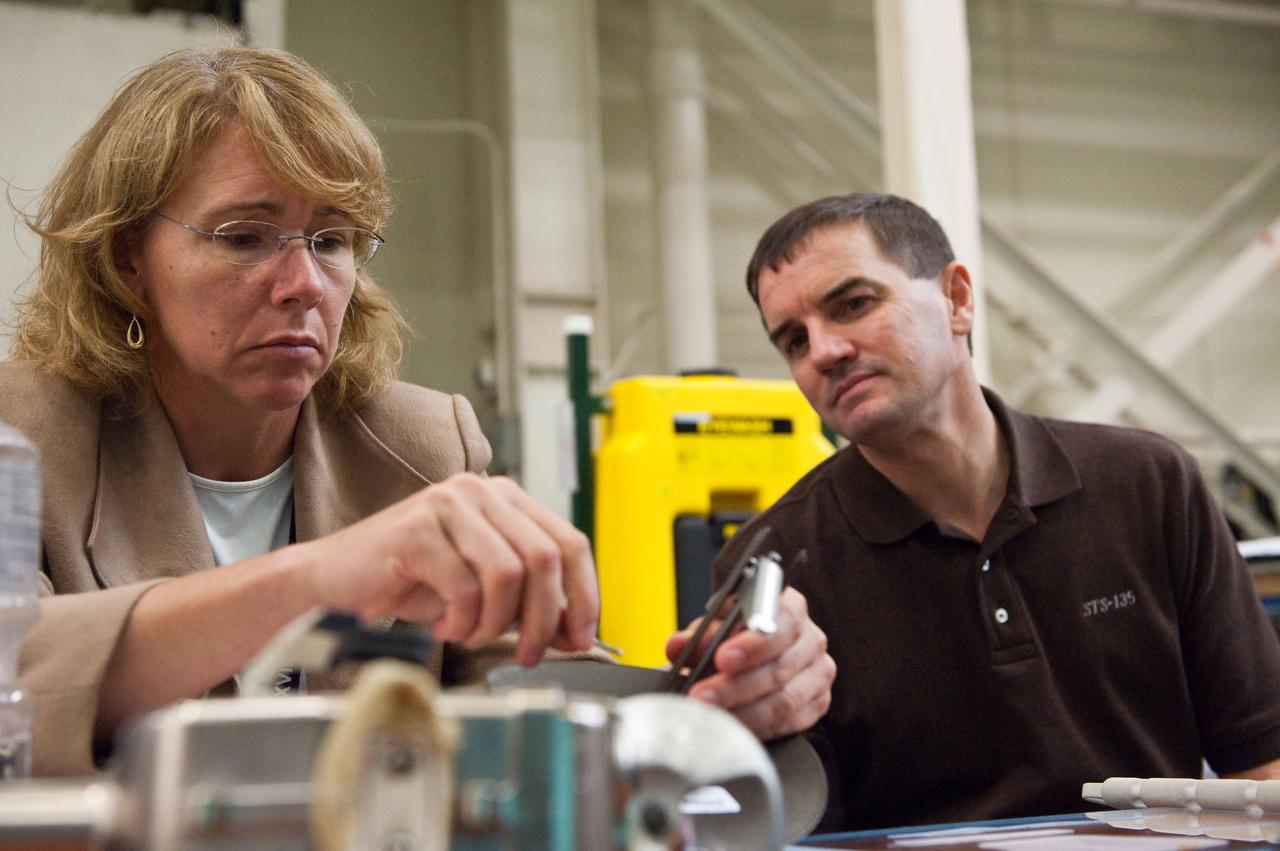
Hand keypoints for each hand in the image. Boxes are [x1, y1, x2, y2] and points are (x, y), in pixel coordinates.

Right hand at [305, 473, 598, 666]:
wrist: (332, 582)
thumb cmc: (408, 584)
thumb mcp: (483, 591)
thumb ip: (529, 602)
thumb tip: (575, 631)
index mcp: (505, 498)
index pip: (569, 542)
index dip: (584, 594)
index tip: (582, 638)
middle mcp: (481, 491)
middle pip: (545, 558)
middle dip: (544, 619)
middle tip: (528, 654)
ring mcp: (449, 505)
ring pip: (509, 574)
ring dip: (495, 622)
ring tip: (470, 634)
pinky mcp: (418, 529)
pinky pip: (465, 587)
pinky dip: (460, 621)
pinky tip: (443, 625)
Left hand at [664, 587, 833, 740]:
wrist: (759, 655)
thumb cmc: (738, 635)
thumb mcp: (717, 628)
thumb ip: (700, 636)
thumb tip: (677, 646)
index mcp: (791, 608)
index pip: (780, 621)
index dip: (752, 643)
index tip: (722, 658)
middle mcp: (811, 639)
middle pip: (780, 666)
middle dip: (736, 686)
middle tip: (702, 696)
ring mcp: (819, 673)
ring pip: (784, 700)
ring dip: (743, 712)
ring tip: (710, 717)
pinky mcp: (818, 703)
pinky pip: (790, 723)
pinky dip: (758, 728)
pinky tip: (733, 729)